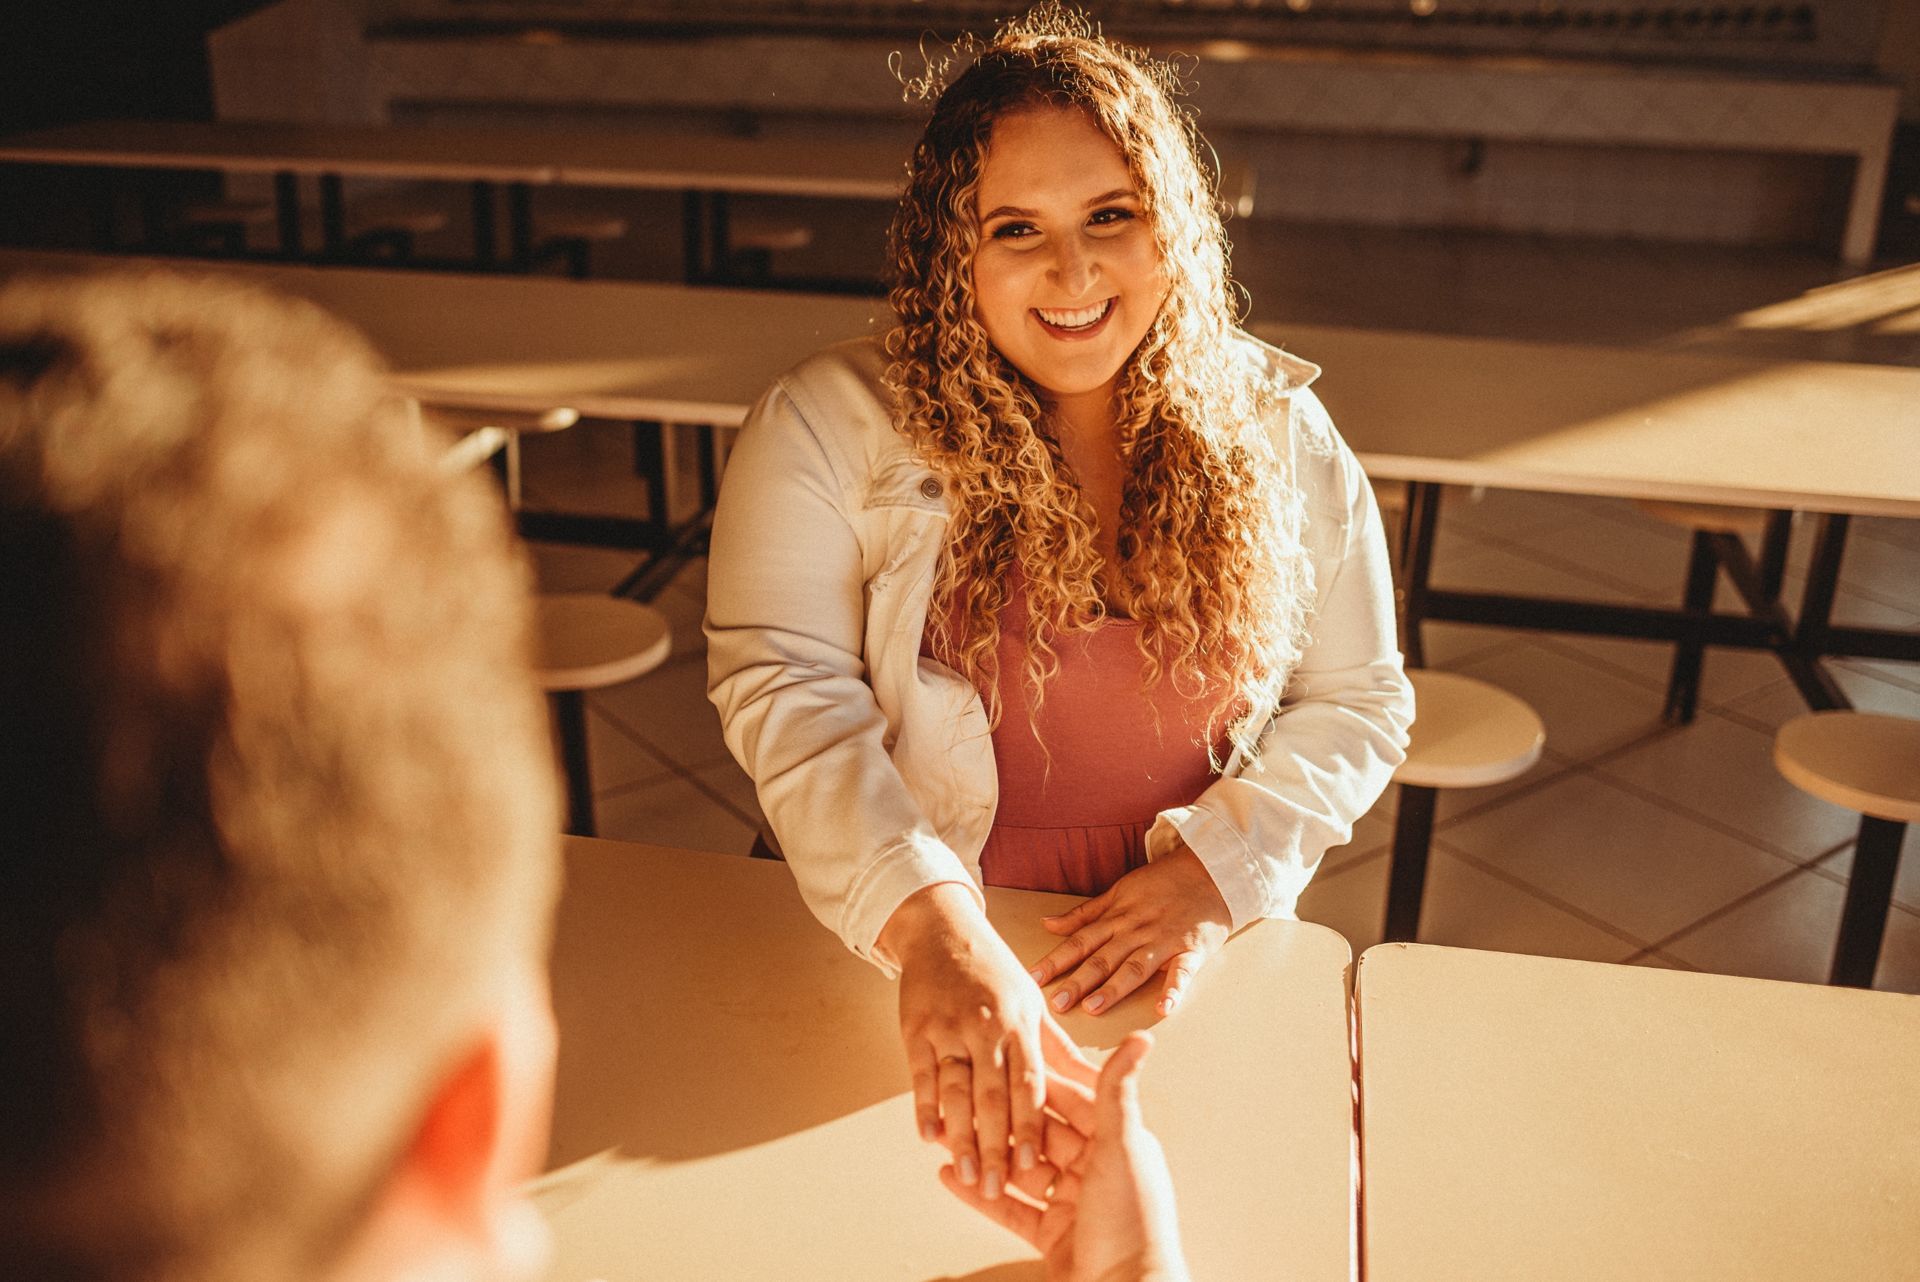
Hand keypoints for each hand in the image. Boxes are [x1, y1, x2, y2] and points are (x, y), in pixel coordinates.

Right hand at [880, 885, 1096, 1202]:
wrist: (942, 930)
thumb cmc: (995, 972)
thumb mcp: (1035, 1005)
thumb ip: (1061, 1051)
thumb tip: (1102, 1081)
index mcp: (1022, 1023)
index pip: (1030, 1083)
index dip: (1031, 1125)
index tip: (1034, 1163)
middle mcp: (987, 1026)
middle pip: (993, 1095)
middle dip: (995, 1143)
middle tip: (997, 1185)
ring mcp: (950, 1028)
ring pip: (956, 1090)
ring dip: (960, 1134)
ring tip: (966, 1173)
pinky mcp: (918, 1030)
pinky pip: (922, 1075)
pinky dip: (924, 1107)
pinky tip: (929, 1137)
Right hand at [941, 1032, 1188, 1281]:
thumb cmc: (1133, 1221)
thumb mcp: (1121, 1148)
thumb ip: (1117, 1093)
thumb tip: (1141, 1037)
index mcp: (1115, 1140)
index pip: (1066, 1098)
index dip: (1029, 1077)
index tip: (995, 1052)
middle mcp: (1093, 1167)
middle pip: (1034, 1134)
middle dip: (994, 1117)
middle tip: (956, 1096)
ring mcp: (1070, 1203)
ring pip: (1016, 1170)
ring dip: (981, 1154)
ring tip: (942, 1135)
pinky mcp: (1051, 1235)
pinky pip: (1009, 1208)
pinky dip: (979, 1195)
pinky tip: (948, 1176)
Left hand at [1029, 845, 1229, 1017]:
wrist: (1210, 871)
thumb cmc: (1161, 884)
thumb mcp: (1118, 892)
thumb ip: (1084, 913)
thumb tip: (1047, 924)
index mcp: (1117, 918)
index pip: (1080, 942)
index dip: (1056, 960)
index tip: (1034, 978)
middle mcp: (1136, 931)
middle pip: (1103, 958)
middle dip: (1078, 981)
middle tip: (1056, 1004)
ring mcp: (1164, 941)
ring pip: (1135, 966)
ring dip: (1114, 987)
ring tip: (1094, 1007)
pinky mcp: (1192, 950)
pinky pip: (1182, 972)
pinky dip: (1174, 989)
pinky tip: (1163, 1008)